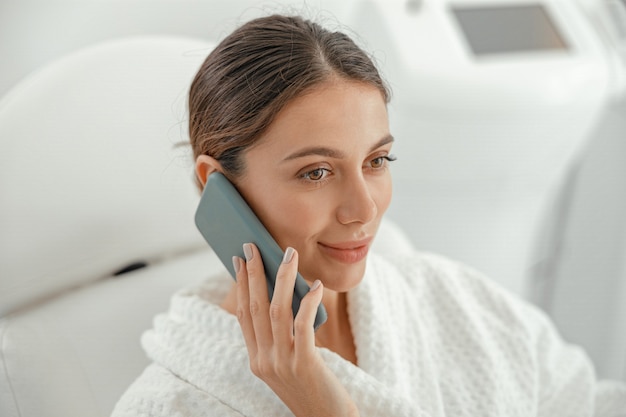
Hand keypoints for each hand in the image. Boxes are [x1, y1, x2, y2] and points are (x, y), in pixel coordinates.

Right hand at [232, 243, 358, 416]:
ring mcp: (281, 362)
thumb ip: (281, 335)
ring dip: (281, 278)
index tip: (240, 261)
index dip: (241, 286)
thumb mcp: (287, 361)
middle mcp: (263, 360)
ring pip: (276, 310)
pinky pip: (303, 325)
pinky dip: (307, 301)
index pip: (243, 315)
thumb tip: (285, 294)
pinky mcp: (304, 364)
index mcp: (256, 359)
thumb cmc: (312, 387)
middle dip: (253, 273)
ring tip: (288, 254)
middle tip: (253, 246)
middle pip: (255, 307)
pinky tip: (315, 285)